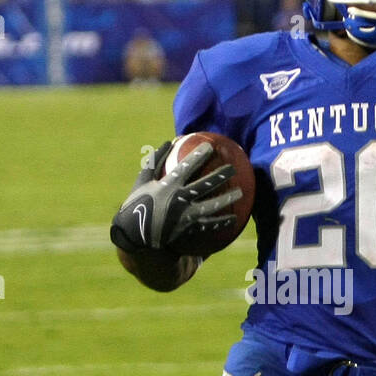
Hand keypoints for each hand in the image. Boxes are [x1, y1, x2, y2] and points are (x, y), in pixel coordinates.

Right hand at [109, 140, 241, 256]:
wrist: (135, 235)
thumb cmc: (137, 203)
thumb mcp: (143, 180)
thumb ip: (156, 160)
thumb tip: (170, 141)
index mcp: (167, 186)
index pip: (185, 167)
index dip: (198, 155)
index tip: (210, 147)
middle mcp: (178, 200)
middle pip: (204, 185)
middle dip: (220, 176)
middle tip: (232, 168)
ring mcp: (184, 216)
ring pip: (210, 206)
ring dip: (227, 199)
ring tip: (240, 192)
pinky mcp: (188, 229)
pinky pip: (208, 225)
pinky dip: (221, 222)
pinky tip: (234, 219)